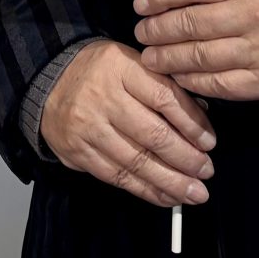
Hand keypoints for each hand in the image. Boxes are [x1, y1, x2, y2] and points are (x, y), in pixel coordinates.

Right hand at [38, 39, 213, 207]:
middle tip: (206, 171)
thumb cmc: (101, 72)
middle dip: (186, 159)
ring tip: (194, 192)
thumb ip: (162, 85)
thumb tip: (200, 118)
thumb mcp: (131, 61)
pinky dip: (146, 190)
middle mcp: (104, 98)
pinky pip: (118, 177)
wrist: (49, 81)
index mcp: (121, 68)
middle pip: (153, 135)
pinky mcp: (79, 153)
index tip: (209, 142)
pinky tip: (166, 196)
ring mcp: (89, 128)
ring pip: (137, 162)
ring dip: (171, 182)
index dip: (192, 123)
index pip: (164, 97)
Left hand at [133, 0, 258, 102]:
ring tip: (151, 58)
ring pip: (199, 58)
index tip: (141, 3)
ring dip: (167, 59)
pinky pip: (220, 86)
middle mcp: (255, 14)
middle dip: (156, 30)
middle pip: (189, 25)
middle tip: (140, 33)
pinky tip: (180, 78)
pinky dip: (194, 83)